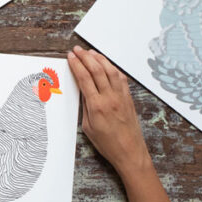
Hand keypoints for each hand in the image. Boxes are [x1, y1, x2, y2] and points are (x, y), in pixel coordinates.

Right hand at [67, 46, 151, 176]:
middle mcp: (110, 98)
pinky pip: (121, 78)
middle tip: (78, 50)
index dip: (76, 65)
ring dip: (99, 59)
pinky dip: (112, 68)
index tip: (71, 57)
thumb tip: (83, 91)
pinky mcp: (128, 98)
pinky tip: (107, 64)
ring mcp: (121, 96)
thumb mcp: (88, 127)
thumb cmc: (108, 144)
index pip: (84, 78)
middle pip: (96, 70)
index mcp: (97, 106)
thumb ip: (85, 106)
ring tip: (90, 52)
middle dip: (85, 57)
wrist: (130, 152)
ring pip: (110, 70)